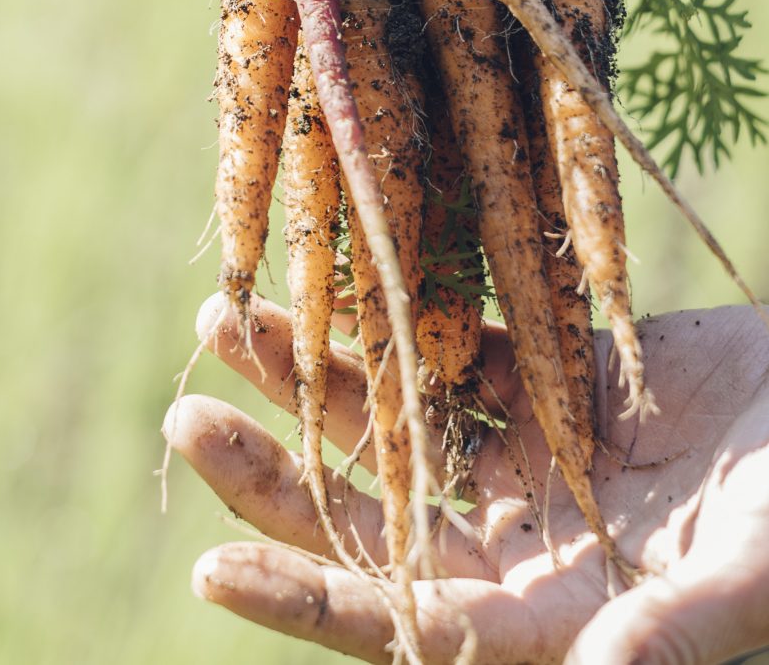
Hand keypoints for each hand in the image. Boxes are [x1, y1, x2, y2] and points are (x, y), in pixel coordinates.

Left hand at [165, 297, 768, 664]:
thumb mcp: (748, 577)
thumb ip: (671, 631)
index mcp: (547, 614)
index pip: (402, 622)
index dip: (307, 600)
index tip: (210, 571)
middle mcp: (517, 538)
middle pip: (369, 512)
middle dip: (276, 472)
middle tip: (186, 418)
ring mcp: (527, 453)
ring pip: (391, 417)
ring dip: (310, 372)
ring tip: (224, 319)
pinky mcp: (547, 377)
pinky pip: (453, 343)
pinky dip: (394, 311)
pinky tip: (331, 271)